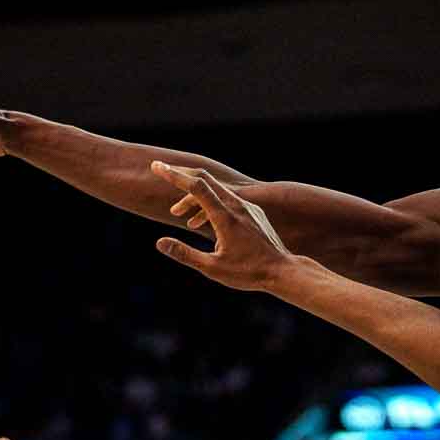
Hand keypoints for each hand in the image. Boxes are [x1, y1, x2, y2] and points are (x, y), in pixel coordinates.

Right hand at [151, 162, 288, 289]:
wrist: (283, 272)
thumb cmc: (248, 273)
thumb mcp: (212, 268)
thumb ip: (184, 254)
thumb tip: (159, 242)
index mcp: (225, 217)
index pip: (196, 187)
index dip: (174, 175)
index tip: (156, 166)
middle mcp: (238, 206)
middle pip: (205, 180)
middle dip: (181, 177)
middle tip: (161, 172)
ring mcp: (248, 208)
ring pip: (216, 191)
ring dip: (194, 197)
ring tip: (176, 214)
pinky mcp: (254, 213)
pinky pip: (228, 200)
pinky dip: (210, 204)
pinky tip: (199, 223)